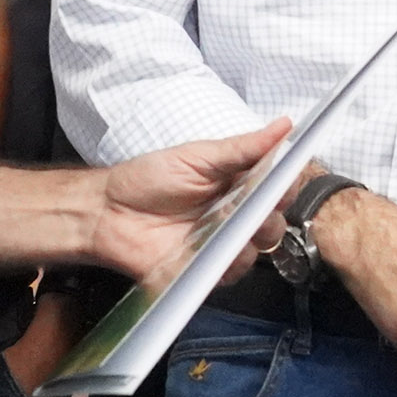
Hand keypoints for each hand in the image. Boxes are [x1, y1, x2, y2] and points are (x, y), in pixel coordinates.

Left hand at [82, 122, 286, 280]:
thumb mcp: (199, 156)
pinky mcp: (209, 269)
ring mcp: (224, 243)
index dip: (287, 184)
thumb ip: (243, 148)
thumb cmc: (150, 178)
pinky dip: (230, 259)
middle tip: (252, 202)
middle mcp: (238, 215)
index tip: (284, 177)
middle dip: (270, 212)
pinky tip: (215, 245)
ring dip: (251, 236)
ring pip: (260, 248)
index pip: (280, 186)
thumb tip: (284, 126)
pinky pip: (233, 271)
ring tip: (228, 221)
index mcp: (240, 184)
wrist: (109, 211)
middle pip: (276, 221)